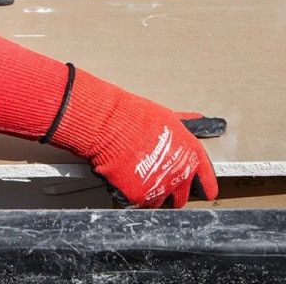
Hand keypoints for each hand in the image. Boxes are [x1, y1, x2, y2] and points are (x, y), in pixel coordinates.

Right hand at [49, 69, 225, 208]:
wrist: (110, 125)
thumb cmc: (136, 116)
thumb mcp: (168, 118)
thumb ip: (186, 127)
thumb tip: (205, 121)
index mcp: (192, 157)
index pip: (207, 185)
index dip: (200, 187)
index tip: (195, 188)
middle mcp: (180, 176)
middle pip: (180, 199)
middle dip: (169, 192)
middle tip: (154, 177)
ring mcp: (160, 189)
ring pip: (157, 202)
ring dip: (148, 193)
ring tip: (134, 174)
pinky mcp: (139, 197)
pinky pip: (136, 202)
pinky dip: (129, 193)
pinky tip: (122, 177)